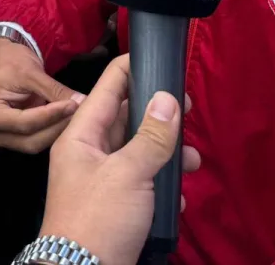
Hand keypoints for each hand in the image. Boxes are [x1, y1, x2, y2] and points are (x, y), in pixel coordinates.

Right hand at [0, 38, 83, 152]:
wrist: (1, 59)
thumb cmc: (10, 62)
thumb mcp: (32, 72)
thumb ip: (55, 90)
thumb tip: (83, 101)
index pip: (25, 123)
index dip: (52, 115)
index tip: (75, 105)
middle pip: (30, 140)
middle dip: (57, 127)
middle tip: (81, 113)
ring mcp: (3, 139)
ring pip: (36, 144)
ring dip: (58, 132)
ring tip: (78, 117)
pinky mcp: (15, 139)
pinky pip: (38, 141)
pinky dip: (54, 132)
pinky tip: (69, 121)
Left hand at [37, 54, 200, 264]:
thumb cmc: (98, 218)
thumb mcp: (128, 174)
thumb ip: (151, 136)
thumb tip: (168, 98)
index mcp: (81, 135)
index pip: (107, 88)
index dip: (132, 69)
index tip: (160, 56)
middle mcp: (89, 152)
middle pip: (126, 119)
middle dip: (159, 115)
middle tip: (189, 110)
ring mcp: (102, 179)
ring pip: (139, 153)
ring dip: (166, 154)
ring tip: (193, 162)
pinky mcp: (116, 206)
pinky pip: (143, 184)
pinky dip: (162, 185)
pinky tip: (179, 197)